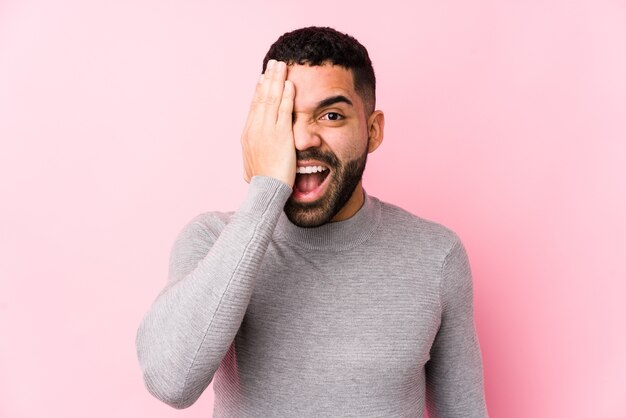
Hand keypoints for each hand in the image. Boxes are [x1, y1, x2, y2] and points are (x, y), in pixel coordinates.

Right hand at [241, 60, 295, 186]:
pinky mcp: (281, 134)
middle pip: (261, 98)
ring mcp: (267, 130)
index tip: (262, 79)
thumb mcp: (251, 168)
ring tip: (281, 66)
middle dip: (268, 79)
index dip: (258, 91)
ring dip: (277, 80)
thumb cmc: (262, 184)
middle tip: (272, 64)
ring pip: (271, 99)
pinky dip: (287, 96)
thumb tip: (249, 164)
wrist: (266, 191)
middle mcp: (255, 129)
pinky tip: (290, 84)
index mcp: (248, 135)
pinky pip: (284, 110)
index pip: (254, 108)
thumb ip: (253, 159)